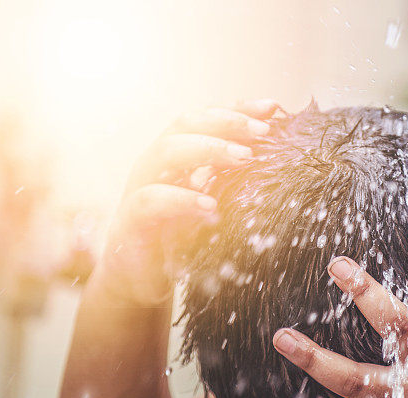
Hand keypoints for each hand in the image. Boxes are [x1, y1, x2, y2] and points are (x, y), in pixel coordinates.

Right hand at [94, 100, 278, 305]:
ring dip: (209, 149)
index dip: (238, 109)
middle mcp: (155, 164)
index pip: (206, 119)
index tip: (273, 108)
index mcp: (175, 154)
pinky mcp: (131, 221)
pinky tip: (211, 206)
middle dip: (228, 122)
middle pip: (186, 124)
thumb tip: (277, 157)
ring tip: (245, 157)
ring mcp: (139, 188)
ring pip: (166, 152)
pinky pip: (151, 201)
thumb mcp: (213, 203)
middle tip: (264, 132)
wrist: (140, 279)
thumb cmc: (181, 237)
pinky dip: (182, 199)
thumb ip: (233, 181)